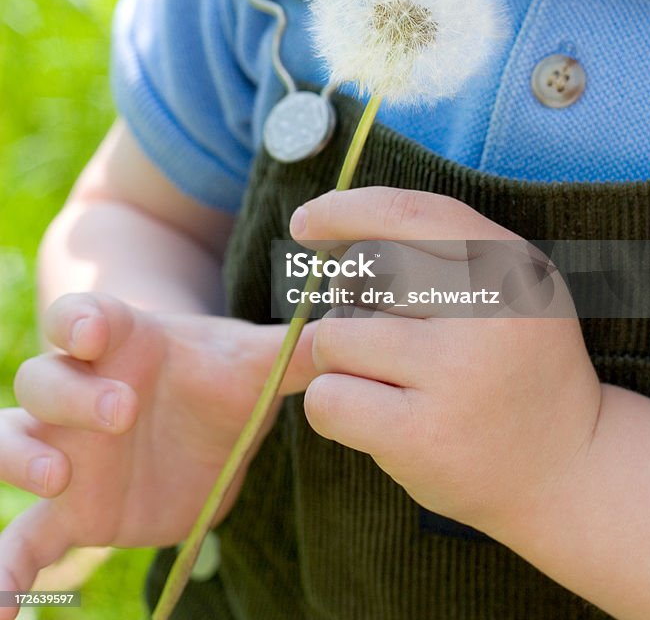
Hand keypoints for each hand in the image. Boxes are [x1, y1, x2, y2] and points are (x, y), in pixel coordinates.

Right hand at [0, 293, 316, 617]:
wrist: (205, 429)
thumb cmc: (222, 378)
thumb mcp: (259, 364)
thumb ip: (299, 350)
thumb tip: (356, 332)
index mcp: (124, 342)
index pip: (81, 317)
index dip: (80, 320)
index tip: (96, 333)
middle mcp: (83, 391)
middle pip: (44, 379)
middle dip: (73, 393)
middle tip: (124, 413)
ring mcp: (68, 449)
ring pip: (13, 440)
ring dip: (21, 456)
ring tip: (55, 476)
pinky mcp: (69, 511)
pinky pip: (20, 539)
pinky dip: (2, 570)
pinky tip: (2, 609)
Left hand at [291, 187, 601, 540]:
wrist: (572, 469)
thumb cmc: (516, 366)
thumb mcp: (504, 288)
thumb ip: (433, 251)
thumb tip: (323, 229)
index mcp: (507, 264)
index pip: (405, 214)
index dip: (343, 210)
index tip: (306, 223)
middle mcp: (486, 312)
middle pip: (360, 275)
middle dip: (349, 300)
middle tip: (382, 334)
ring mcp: (455, 375)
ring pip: (334, 337)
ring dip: (340, 359)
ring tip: (386, 380)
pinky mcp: (422, 437)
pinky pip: (327, 398)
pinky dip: (332, 406)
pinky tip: (373, 418)